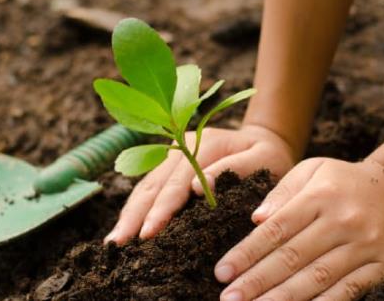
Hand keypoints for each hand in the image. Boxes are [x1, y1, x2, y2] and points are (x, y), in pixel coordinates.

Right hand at [104, 124, 296, 244]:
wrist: (266, 139)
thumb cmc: (270, 155)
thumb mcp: (264, 158)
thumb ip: (235, 168)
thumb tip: (199, 188)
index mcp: (204, 144)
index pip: (177, 182)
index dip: (162, 209)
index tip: (149, 232)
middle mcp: (181, 146)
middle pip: (153, 184)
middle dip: (135, 216)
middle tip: (119, 244)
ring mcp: (172, 154)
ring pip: (144, 186)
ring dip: (129, 214)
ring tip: (114, 241)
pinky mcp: (169, 165)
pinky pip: (148, 187)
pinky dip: (135, 208)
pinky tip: (125, 228)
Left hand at [215, 157, 383, 300]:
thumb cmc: (344, 181)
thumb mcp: (313, 169)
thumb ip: (283, 191)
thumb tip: (255, 218)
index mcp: (318, 197)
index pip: (276, 230)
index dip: (246, 253)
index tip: (222, 272)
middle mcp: (340, 221)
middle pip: (292, 257)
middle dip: (257, 281)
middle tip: (229, 299)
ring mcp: (363, 245)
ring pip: (317, 278)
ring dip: (283, 298)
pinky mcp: (383, 265)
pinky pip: (350, 290)